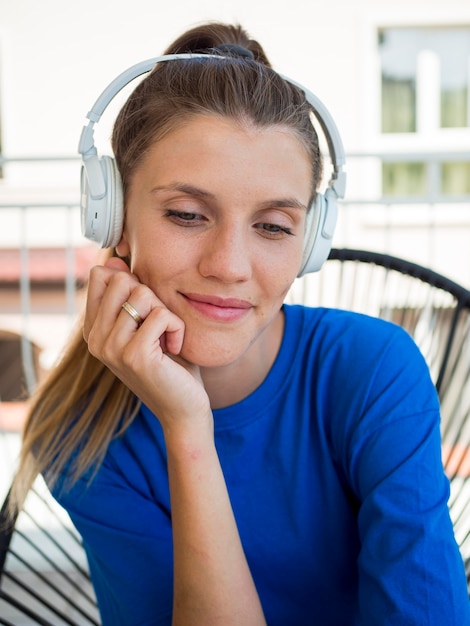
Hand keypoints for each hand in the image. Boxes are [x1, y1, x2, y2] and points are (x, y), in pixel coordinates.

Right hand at [84, 257, 210, 433]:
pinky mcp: (134, 356)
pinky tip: (173, 350)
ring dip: (165, 313)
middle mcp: (95, 338)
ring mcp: (111, 348)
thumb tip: (115, 259)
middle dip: (150, 296)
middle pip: (121, 279)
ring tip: (165, 339)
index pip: (100, 275)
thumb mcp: (146, 322)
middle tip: (158, 326)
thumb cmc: (170, 363)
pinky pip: (162, 315)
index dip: (131, 282)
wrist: (182, 408)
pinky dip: (177, 328)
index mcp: (93, 329)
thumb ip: (130, 294)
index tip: (145, 311)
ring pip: (142, 294)